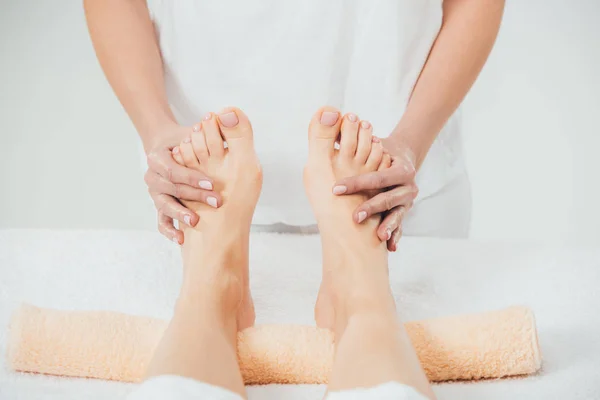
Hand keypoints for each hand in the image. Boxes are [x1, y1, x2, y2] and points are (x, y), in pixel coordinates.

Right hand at [144, 123, 221, 243]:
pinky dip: (169, 230)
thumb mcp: (195, 133)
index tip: (211, 183)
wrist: (168, 147)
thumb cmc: (186, 140)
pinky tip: (181, 239)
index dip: (192, 177)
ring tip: (195, 222)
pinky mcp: (159, 205)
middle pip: (172, 189)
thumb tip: (229, 119)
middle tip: (216, 202)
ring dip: (180, 214)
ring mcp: (155, 192)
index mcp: (158, 157)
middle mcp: (152, 175)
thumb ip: (210, 129)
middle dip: (194, 196)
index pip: (174, 170)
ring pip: (164, 205)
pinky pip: (161, 220)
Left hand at [332, 137, 418, 251]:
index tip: (335, 189)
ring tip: (378, 237)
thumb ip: (349, 137)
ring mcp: (407, 201)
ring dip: (388, 226)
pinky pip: (400, 226)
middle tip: (354, 217)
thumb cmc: (378, 149)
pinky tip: (389, 248)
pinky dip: (395, 236)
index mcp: (401, 169)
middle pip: (389, 198)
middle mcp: (408, 186)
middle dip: (371, 207)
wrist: (400, 157)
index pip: (377, 177)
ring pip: (397, 215)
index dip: (357, 182)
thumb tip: (328, 121)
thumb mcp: (368, 142)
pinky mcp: (403, 212)